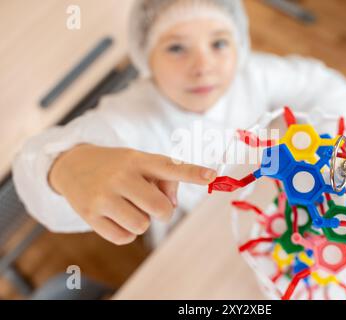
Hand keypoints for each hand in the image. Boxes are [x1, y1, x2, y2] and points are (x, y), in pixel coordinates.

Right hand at [48, 144, 216, 244]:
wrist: (72, 165)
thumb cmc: (117, 166)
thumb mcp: (139, 162)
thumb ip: (164, 180)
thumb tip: (172, 207)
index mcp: (138, 160)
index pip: (170, 167)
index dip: (193, 172)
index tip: (212, 175)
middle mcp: (121, 176)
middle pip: (160, 208)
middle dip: (163, 212)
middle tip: (154, 206)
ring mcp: (103, 196)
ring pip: (142, 225)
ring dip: (142, 221)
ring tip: (129, 207)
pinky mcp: (90, 215)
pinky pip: (124, 237)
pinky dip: (126, 232)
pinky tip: (117, 217)